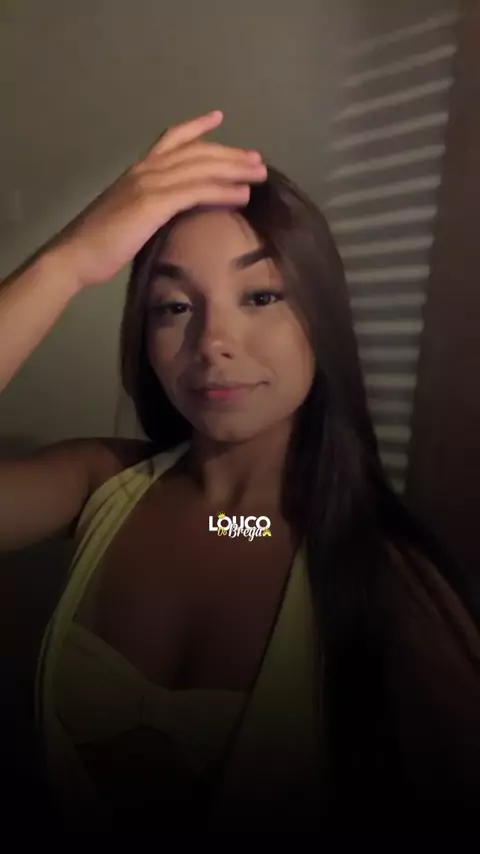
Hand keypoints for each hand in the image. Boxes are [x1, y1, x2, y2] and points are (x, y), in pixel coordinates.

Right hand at [52, 111, 266, 288]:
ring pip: (201, 168)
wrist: (77, 254)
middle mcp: (146, 170)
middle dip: (230, 153)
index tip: (218, 117)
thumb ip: (150, 208)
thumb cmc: (99, 244)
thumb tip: (173, 214)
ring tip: (260, 174)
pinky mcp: (155, 203)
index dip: (197, 127)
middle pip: (196, 152)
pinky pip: (197, 191)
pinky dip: (223, 191)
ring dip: (234, 169)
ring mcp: (150, 184)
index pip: (171, 139)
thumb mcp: (130, 217)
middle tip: (258, 158)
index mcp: (138, 171)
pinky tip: (242, 195)